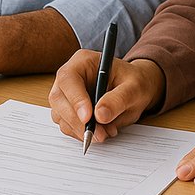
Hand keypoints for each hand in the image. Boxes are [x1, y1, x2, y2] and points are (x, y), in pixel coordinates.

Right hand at [48, 52, 165, 144]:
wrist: (135, 90)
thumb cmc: (135, 83)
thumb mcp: (134, 88)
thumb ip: (118, 99)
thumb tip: (100, 115)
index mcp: (83, 61)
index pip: (69, 78)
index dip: (75, 99)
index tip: (88, 118)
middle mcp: (70, 76)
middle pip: (59, 99)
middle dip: (77, 121)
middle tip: (100, 134)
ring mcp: (67, 94)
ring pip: (60, 115)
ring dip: (80, 130)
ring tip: (106, 131)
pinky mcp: (67, 110)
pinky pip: (66, 125)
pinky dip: (81, 133)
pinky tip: (100, 130)